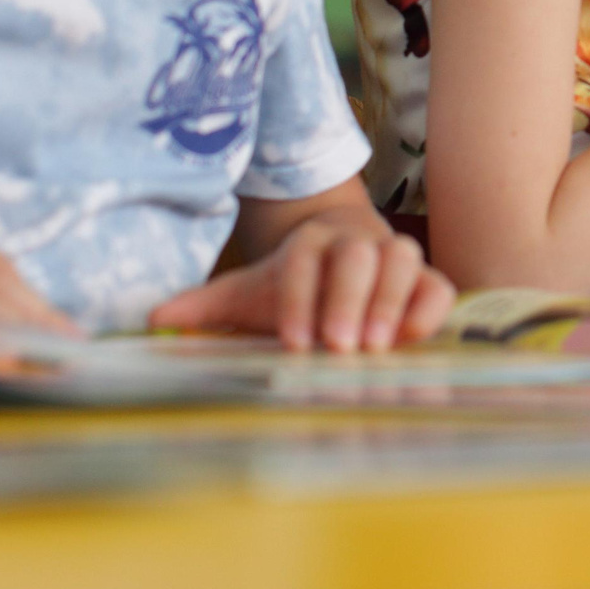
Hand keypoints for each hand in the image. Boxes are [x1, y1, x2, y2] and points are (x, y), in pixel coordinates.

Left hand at [149, 214, 453, 352]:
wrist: (345, 245)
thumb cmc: (294, 281)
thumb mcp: (249, 290)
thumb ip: (206, 306)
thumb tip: (152, 321)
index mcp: (308, 242)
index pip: (304, 264)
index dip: (299, 301)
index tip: (292, 343)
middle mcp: (354, 241)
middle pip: (356, 258)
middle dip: (347, 301)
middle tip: (338, 346)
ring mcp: (394, 256)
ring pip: (400, 263)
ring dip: (389, 302)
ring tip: (375, 347)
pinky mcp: (427, 278)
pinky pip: (437, 285)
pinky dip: (429, 306)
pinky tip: (415, 337)